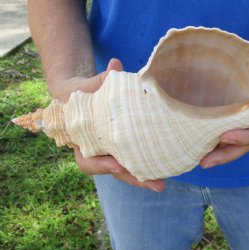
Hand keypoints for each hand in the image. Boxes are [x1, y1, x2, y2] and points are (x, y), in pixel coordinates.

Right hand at [54, 58, 164, 191]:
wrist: (80, 98)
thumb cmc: (80, 93)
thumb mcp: (84, 87)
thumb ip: (99, 80)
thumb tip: (116, 65)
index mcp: (82, 142)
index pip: (89, 162)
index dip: (103, 165)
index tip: (119, 164)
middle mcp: (97, 152)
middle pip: (115, 171)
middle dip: (135, 178)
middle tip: (157, 184)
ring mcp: (112, 152)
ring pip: (127, 170)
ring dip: (145, 177)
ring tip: (164, 182)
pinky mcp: (124, 147)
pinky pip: (135, 159)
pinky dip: (148, 164)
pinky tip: (166, 165)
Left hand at [200, 33, 248, 168]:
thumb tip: (242, 53)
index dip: (245, 135)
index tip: (225, 136)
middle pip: (246, 142)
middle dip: (226, 153)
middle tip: (205, 162)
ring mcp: (248, 117)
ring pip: (237, 140)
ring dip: (219, 152)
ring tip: (200, 160)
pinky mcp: (236, 111)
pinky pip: (228, 127)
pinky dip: (216, 137)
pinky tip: (198, 141)